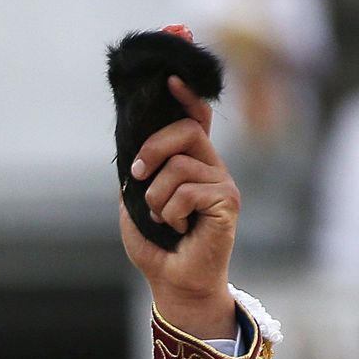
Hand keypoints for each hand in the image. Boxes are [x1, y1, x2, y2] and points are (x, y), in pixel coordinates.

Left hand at [119, 76, 238, 340]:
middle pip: (186, 131)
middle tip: (137, 175)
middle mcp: (212, 167)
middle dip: (152, 149)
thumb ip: (139, 172)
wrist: (173, 281)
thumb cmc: (157, 244)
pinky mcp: (227, 203)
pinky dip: (169, 212)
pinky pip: (187, 191)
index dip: (186, 96)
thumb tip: (130, 145)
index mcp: (192, 163)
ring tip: (159, 217)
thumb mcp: (136, 201)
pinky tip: (177, 228)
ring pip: (180, 165)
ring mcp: (223, 184)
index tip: (170, 77)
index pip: (196, 118)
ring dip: (155, 195)